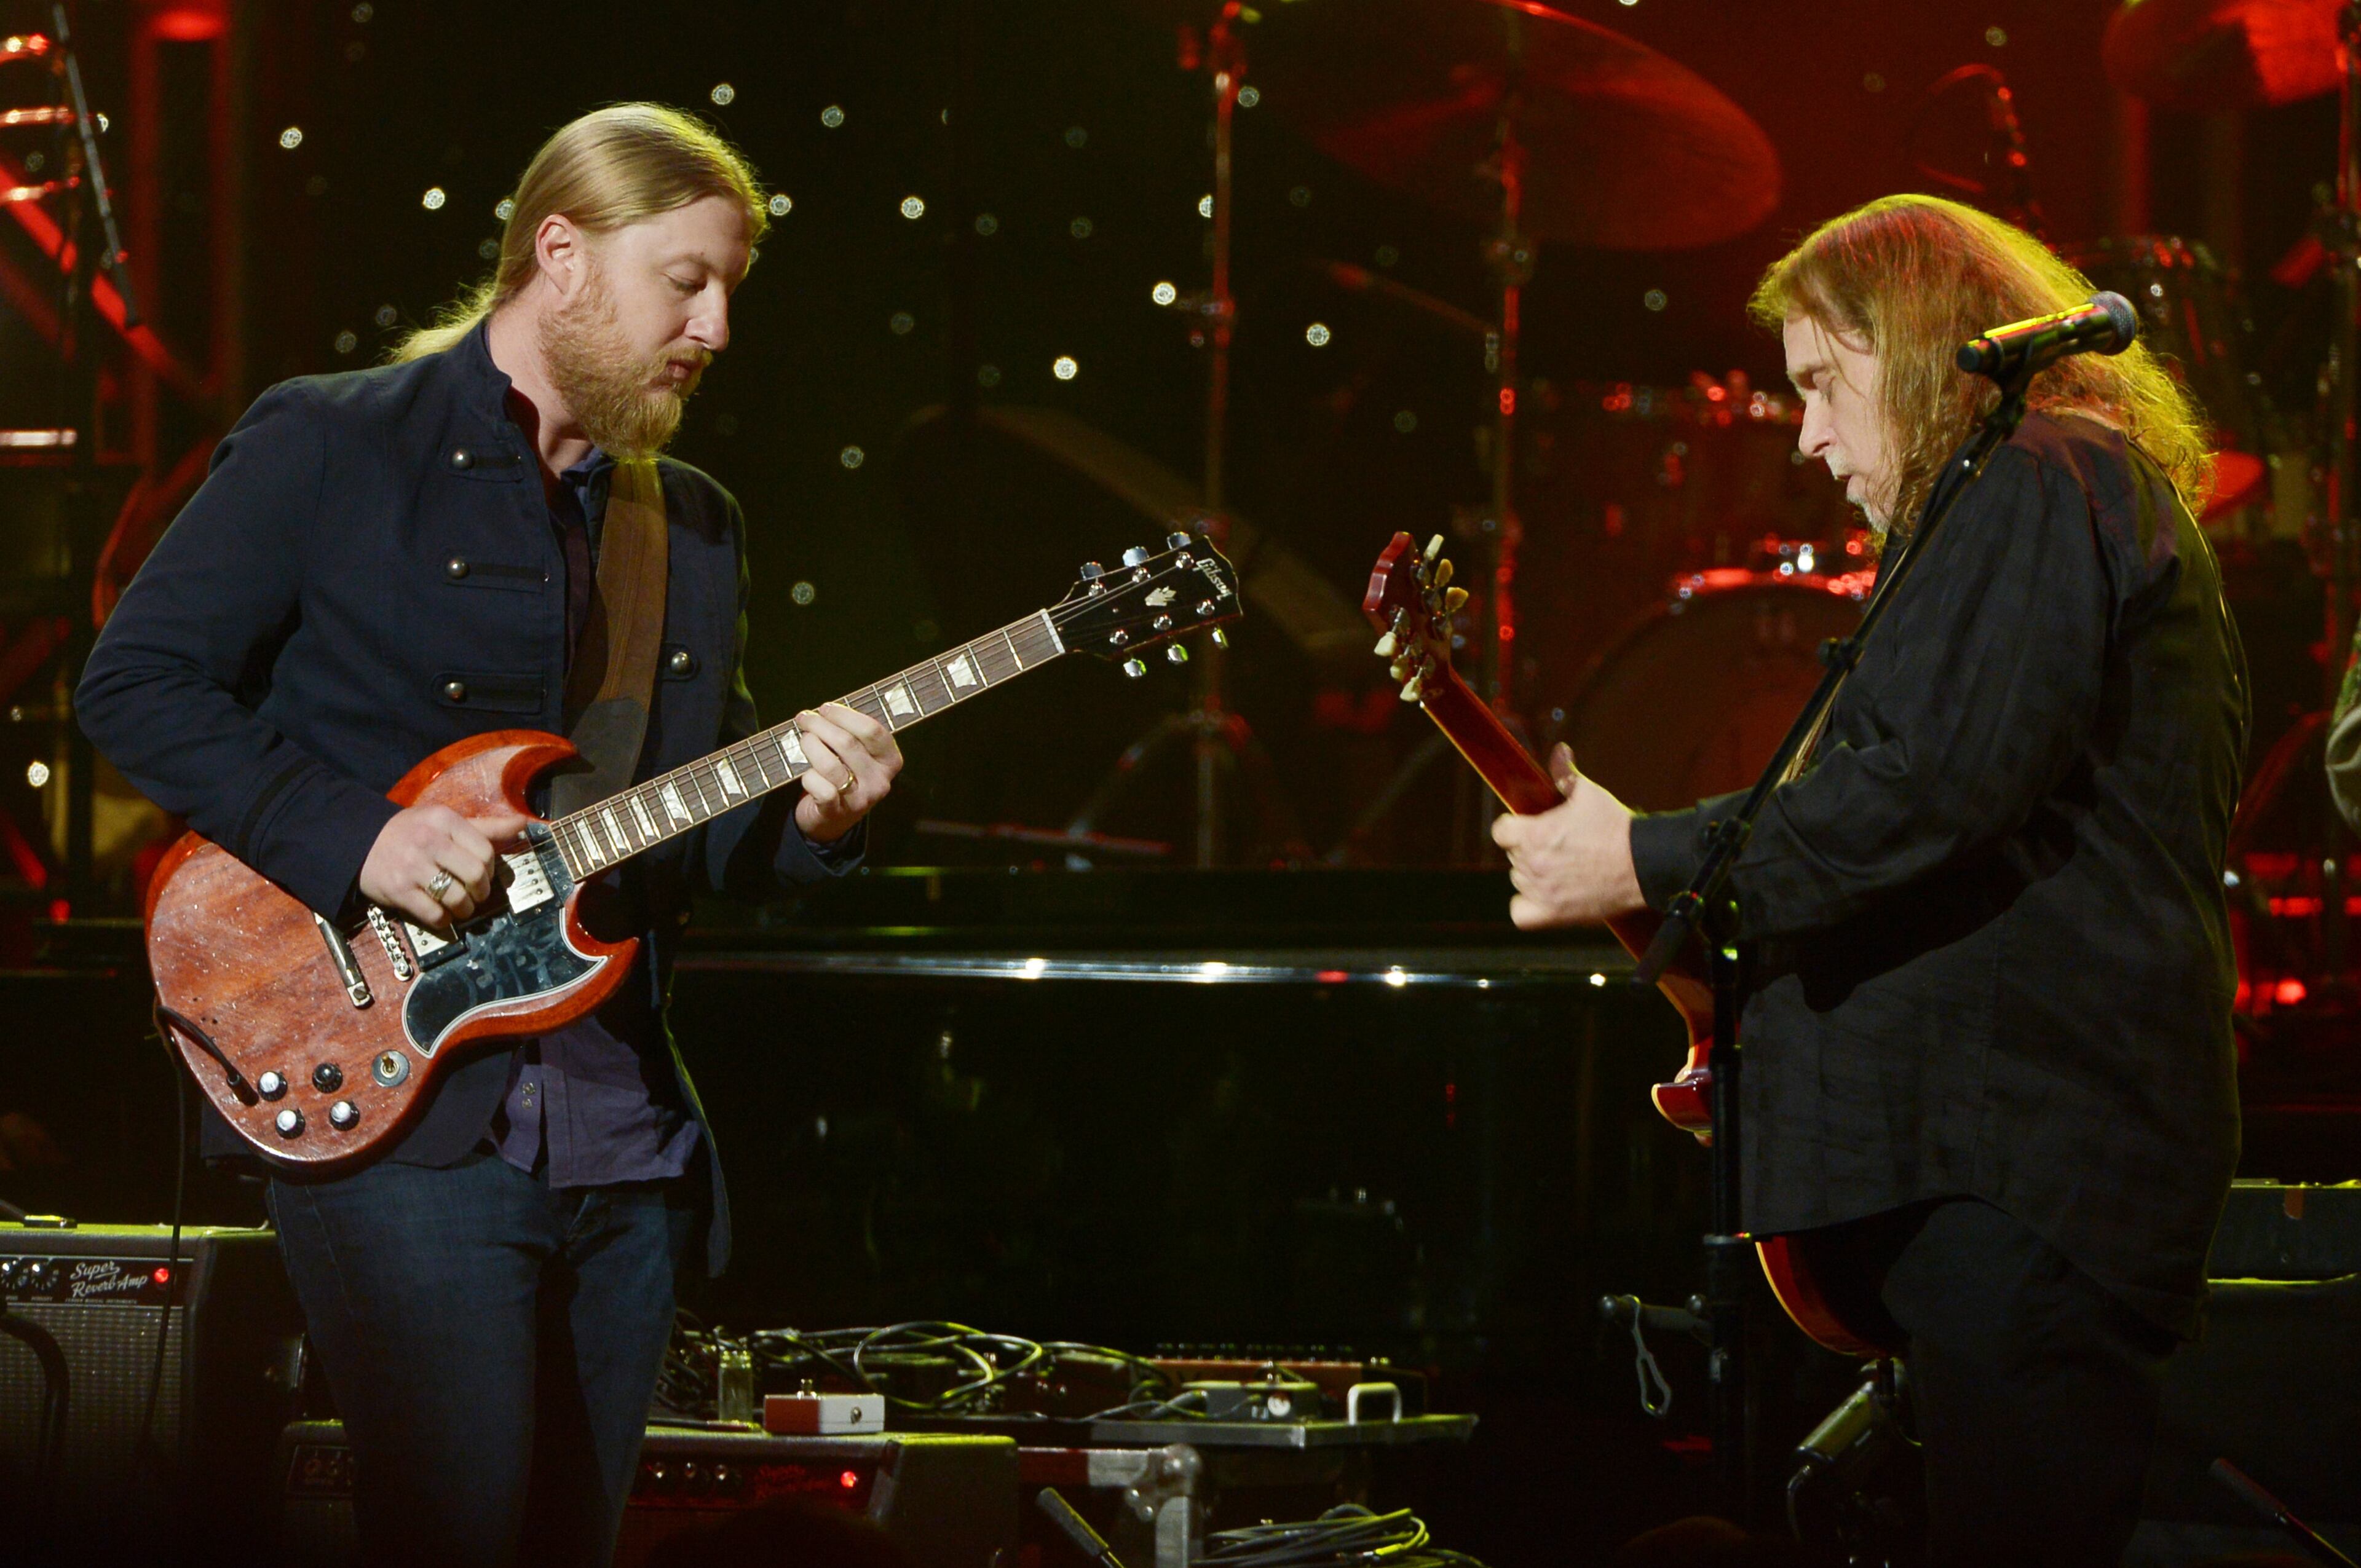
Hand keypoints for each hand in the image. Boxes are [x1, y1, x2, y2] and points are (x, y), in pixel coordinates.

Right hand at [358, 804, 531, 925]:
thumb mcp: (444, 821)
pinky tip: (442, 915)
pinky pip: (435, 914)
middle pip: (475, 874)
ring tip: (461, 907)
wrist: (359, 842)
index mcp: (444, 820)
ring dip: (465, 909)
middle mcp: (429, 841)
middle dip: (481, 891)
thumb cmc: (410, 832)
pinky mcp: (399, 891)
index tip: (483, 875)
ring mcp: (412, 867)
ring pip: (457, 897)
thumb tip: (524, 823)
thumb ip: (485, 826)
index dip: (491, 869)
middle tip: (476, 894)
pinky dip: (444, 920)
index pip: (485, 850)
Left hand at [793, 701, 902, 842]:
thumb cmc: (844, 776)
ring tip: (804, 740)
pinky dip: (809, 777)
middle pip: (848, 743)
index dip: (845, 715)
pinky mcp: (838, 812)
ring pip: (830, 765)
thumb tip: (826, 710)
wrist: (832, 819)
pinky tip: (807, 773)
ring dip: (811, 746)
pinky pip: (821, 789)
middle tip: (804, 718)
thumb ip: (852, 733)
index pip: (872, 731)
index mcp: (890, 761)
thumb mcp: (858, 755)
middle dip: (820, 725)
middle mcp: (879, 781)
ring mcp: (860, 799)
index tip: (825, 708)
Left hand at [1491, 744, 1644, 929]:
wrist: (1643, 864)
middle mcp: (1532, 865)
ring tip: (1563, 866)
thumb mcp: (1589, 793)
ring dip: (1533, 873)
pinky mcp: (1553, 915)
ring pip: (1519, 880)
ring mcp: (1541, 892)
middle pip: (1512, 854)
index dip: (1514, 825)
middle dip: (1530, 847)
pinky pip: (1520, 913)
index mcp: (1534, 834)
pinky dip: (1527, 905)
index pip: (1501, 830)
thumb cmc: (1616, 827)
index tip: (1531, 825)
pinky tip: (1544, 894)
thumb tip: (1560, 750)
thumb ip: (1565, 773)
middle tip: (1560, 843)